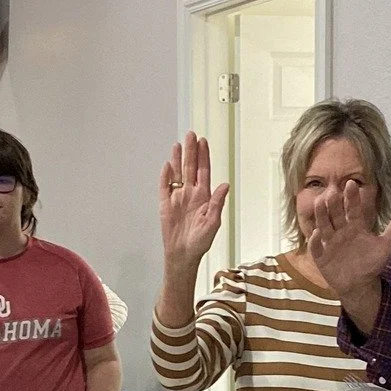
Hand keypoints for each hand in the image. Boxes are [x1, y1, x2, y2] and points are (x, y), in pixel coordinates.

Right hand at [160, 132, 229, 270]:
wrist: (183, 254)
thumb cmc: (200, 242)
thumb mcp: (213, 222)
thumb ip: (217, 203)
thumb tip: (225, 185)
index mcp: (204, 196)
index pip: (204, 171)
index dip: (204, 156)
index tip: (203, 142)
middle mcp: (191, 194)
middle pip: (190, 168)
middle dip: (191, 151)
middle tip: (191, 135)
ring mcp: (178, 197)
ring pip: (178, 173)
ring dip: (178, 159)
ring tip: (179, 145)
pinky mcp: (165, 204)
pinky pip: (164, 187)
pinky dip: (165, 176)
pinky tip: (168, 165)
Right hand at [305, 198, 390, 311]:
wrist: (359, 285)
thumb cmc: (371, 263)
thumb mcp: (386, 246)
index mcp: (355, 226)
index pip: (353, 208)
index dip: (352, 197)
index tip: (351, 183)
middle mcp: (341, 231)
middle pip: (335, 214)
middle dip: (333, 203)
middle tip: (332, 191)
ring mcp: (329, 243)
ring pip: (324, 226)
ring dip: (321, 215)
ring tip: (319, 203)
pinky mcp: (321, 257)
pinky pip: (316, 247)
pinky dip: (315, 241)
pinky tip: (315, 234)